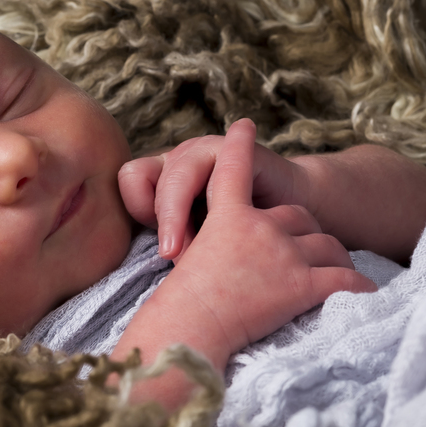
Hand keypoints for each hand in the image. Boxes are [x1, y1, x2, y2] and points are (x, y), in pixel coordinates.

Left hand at [118, 121, 306, 260]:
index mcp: (163, 176)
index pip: (130, 180)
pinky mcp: (239, 151)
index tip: (159, 243)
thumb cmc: (239, 240)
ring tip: (190, 248)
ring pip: (178, 175)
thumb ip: (174, 246)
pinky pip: (220, 167)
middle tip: (172, 256)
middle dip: (162, 221)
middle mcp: (181, 158)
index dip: (138, 209)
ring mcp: (208, 149)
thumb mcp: (198, 244)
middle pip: (148, 178)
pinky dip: (221, 195)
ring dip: (181, 214)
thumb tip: (156, 276)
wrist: (295, 222)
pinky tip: (230, 217)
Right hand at [139, 120, 375, 358]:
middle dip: (307, 235)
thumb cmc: (178, 307)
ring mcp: (282, 254)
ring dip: (336, 260)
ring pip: (328, 248)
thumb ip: (205, 246)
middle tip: (310, 254)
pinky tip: (365, 293)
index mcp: (226, 217)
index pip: (233, 170)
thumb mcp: (184, 262)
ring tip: (338, 274)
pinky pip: (345, 281)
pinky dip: (358, 287)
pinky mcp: (302, 284)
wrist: (189, 330)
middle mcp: (258, 227)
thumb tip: (218, 252)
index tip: (243, 126)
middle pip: (299, 219)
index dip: (239, 146)